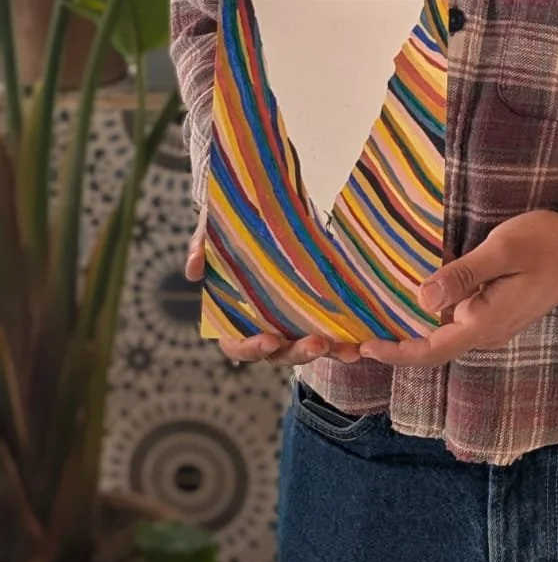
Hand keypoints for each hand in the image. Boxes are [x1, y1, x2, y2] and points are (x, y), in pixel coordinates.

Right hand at [184, 201, 359, 366]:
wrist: (262, 207)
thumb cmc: (231, 225)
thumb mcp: (212, 229)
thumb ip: (201, 247)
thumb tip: (193, 270)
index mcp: (232, 316)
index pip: (236, 345)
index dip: (251, 348)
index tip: (270, 340)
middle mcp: (261, 326)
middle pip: (278, 354)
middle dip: (298, 353)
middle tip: (318, 343)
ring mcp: (288, 322)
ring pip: (306, 349)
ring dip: (328, 353)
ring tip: (350, 350)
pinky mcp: (312, 311)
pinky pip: (328, 332)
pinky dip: (343, 339)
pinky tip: (361, 339)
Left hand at [359, 208, 557, 367]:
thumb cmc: (547, 243)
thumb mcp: (503, 250)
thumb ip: (464, 275)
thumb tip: (422, 297)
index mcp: (486, 323)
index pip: (432, 350)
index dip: (396, 352)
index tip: (364, 346)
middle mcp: (486, 331)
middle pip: (432, 347)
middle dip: (395, 345)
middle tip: (355, 336)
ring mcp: (492, 323)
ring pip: (442, 334)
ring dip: (410, 330)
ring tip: (373, 318)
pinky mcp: (495, 310)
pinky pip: (455, 320)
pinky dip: (429, 316)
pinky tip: (412, 298)